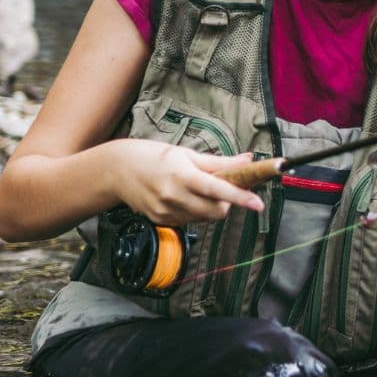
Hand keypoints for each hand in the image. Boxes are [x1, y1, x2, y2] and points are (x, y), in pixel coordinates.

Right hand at [112, 140, 265, 224]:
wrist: (117, 171)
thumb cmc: (154, 157)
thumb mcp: (187, 154)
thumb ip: (220, 162)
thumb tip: (247, 160)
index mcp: (182, 176)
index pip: (217, 189)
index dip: (240, 197)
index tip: (258, 203)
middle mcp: (174, 196)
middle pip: (216, 210)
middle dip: (228, 202)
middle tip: (225, 188)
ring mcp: (166, 211)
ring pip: (205, 218)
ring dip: (212, 207)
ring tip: (200, 190)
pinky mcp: (161, 221)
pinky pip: (190, 222)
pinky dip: (196, 212)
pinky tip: (185, 198)